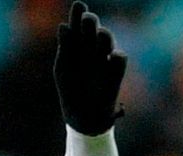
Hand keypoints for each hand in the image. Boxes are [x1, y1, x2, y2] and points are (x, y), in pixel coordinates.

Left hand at [53, 1, 126, 135]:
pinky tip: (110, 56)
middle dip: (91, 22)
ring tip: (98, 34)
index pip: (79, 25)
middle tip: (87, 18)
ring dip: (103, 34)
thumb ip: (65, 47)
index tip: (78, 4)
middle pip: (93, 28)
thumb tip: (63, 25)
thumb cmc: (70, 91)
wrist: (82, 117)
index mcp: (77, 45)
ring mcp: (105, 58)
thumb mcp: (64, 68)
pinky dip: (115, 56)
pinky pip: (119, 58)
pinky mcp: (116, 71)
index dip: (78, 14)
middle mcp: (92, 47)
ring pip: (107, 39)